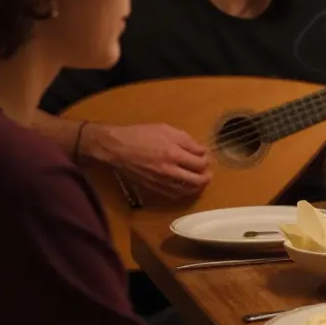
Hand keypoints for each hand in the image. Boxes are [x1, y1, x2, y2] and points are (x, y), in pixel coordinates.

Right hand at [84, 123, 211, 199]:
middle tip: (208, 173)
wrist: (117, 147)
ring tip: (199, 181)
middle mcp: (170, 171)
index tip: (205, 156)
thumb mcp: (167, 130)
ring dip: (196, 187)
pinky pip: (173, 195)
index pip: (200, 163)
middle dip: (206, 177)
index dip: (207, 160)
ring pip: (186, 190)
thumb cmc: (141, 135)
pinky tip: (184, 186)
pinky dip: (182, 192)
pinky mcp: (153, 187)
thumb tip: (201, 150)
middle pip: (197, 180)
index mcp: (174, 154)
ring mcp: (161, 181)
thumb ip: (187, 141)